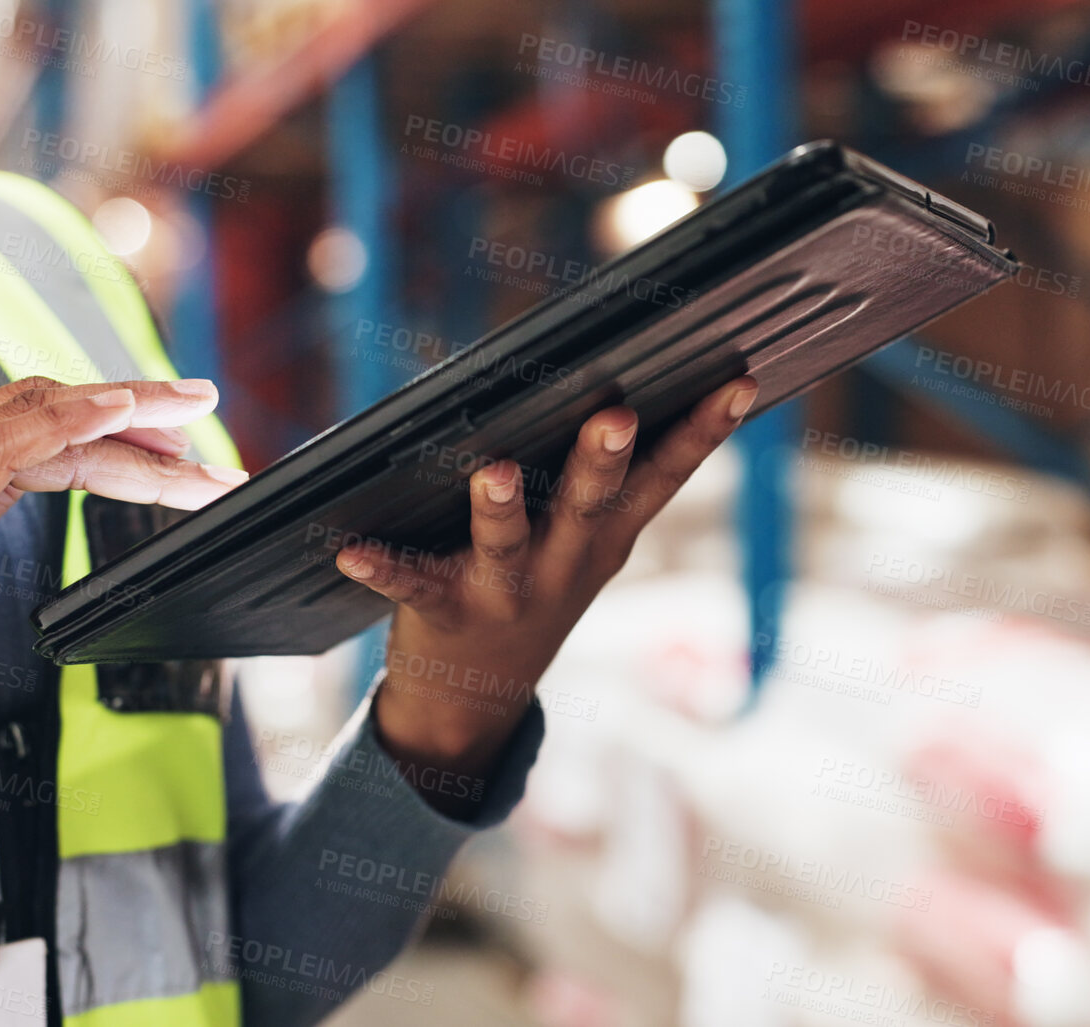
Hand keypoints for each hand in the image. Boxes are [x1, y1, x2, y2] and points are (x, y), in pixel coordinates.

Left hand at [339, 377, 757, 815]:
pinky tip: (351, 551)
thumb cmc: (535, 586)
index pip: (665, 478)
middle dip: (604, 460)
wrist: (474, 696)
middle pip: (590, 505)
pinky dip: (382, 569)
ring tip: (493, 471)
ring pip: (507, 544)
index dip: (704, 432)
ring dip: (501, 508)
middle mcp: (564, 562)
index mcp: (605, 537)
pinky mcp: (443, 608)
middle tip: (616, 415)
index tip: (738, 382)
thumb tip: (638, 386)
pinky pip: (412, 585)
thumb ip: (612, 478)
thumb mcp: (588, 542)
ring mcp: (506, 591)